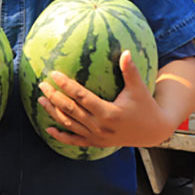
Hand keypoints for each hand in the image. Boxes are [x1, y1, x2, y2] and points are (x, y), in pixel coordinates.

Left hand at [38, 50, 172, 149]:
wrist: (153, 131)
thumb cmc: (145, 105)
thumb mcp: (139, 88)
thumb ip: (130, 71)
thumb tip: (126, 51)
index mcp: (109, 113)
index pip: (82, 97)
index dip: (66, 85)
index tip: (54, 74)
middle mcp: (100, 127)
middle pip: (71, 110)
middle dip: (54, 97)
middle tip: (42, 85)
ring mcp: (97, 137)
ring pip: (69, 125)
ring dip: (53, 113)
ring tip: (41, 100)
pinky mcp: (96, 143)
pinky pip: (75, 141)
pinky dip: (61, 136)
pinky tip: (48, 130)